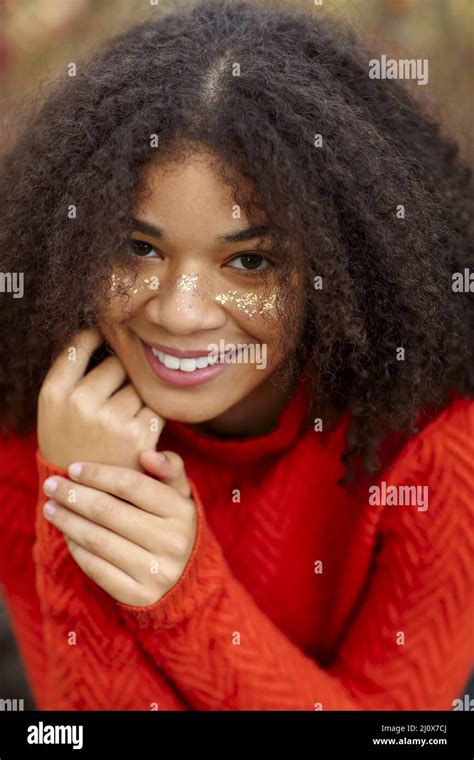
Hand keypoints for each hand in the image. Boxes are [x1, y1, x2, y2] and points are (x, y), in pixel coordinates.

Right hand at [38, 328, 162, 470]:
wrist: (84, 493)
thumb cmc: (72, 441)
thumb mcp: (56, 407)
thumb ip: (74, 373)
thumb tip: (107, 333)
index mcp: (55, 393)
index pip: (80, 344)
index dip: (96, 338)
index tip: (103, 339)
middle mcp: (81, 403)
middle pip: (117, 363)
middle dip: (122, 373)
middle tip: (115, 394)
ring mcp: (112, 419)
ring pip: (139, 383)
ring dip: (138, 393)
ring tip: (124, 415)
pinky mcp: (140, 434)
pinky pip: (155, 405)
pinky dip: (151, 413)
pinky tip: (138, 427)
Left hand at [41, 451, 196, 606]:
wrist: (188, 580)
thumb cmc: (175, 525)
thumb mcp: (181, 495)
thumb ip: (169, 468)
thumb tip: (147, 453)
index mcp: (182, 511)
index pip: (132, 485)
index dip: (98, 474)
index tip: (72, 468)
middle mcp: (172, 542)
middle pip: (109, 512)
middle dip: (74, 495)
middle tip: (51, 485)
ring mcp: (155, 572)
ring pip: (98, 540)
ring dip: (68, 521)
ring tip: (50, 507)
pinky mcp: (138, 595)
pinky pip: (97, 568)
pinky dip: (76, 548)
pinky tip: (66, 534)